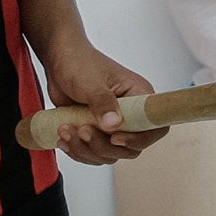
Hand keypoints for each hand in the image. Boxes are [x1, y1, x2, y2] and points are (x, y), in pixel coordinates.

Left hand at [36, 37, 162, 164]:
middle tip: (82, 129)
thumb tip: (113, 124)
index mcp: (139, 97)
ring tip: (66, 130)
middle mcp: (130, 114)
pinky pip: (92, 153)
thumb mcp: (91, 82)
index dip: (139, 139)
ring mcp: (112, 125)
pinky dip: (77, 150)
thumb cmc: (80, 63)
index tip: (114, 137)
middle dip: (102, 146)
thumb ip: (103, 102)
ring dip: (85, 149)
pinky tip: (64, 138)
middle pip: (129, 147)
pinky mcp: (96, 132)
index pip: (155, 127)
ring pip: (109, 153)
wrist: (60, 61)